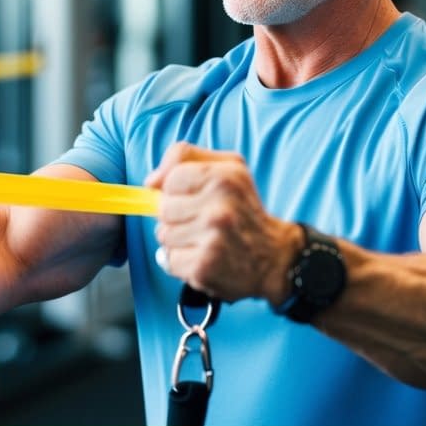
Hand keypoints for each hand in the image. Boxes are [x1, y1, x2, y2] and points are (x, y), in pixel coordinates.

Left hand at [145, 142, 299, 302]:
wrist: (275, 258)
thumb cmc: (244, 210)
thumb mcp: (227, 169)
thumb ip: (186, 159)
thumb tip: (150, 182)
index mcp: (224, 178)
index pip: (171, 178)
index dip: (176, 189)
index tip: (195, 198)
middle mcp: (220, 208)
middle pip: (163, 208)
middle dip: (177, 216)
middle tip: (204, 222)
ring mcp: (212, 239)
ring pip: (164, 235)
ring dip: (179, 240)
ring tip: (206, 240)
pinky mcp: (204, 267)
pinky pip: (169, 259)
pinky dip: (182, 262)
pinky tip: (205, 258)